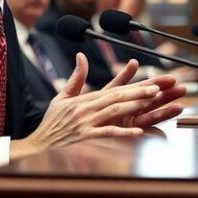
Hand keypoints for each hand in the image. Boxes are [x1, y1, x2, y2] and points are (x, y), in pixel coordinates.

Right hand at [10, 55, 184, 159]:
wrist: (39, 142)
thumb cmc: (52, 120)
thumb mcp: (62, 96)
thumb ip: (75, 77)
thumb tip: (81, 55)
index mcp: (84, 99)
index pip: (113, 89)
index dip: (133, 85)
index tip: (151, 82)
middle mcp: (86, 108)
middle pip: (117, 97)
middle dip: (139, 92)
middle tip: (158, 88)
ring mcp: (86, 122)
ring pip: (114, 111)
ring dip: (134, 106)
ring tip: (151, 102)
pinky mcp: (84, 137)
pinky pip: (106, 133)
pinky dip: (122, 132)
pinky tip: (138, 132)